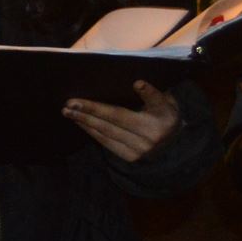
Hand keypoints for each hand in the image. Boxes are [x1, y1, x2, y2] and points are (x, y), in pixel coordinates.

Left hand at [66, 81, 181, 162]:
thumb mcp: (167, 104)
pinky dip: (92, 131)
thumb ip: (153, 94)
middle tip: (71, 102)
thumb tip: (137, 83)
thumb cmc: (164, 118)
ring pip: (108, 132)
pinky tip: (80, 122)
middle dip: (92, 110)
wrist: (173, 150)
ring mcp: (140, 148)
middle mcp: (152, 134)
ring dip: (85, 121)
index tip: (137, 83)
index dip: (148, 92)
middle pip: (118, 118)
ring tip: (68, 111)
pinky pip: (106, 142)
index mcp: (165, 117)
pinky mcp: (130, 157)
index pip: (156, 101)